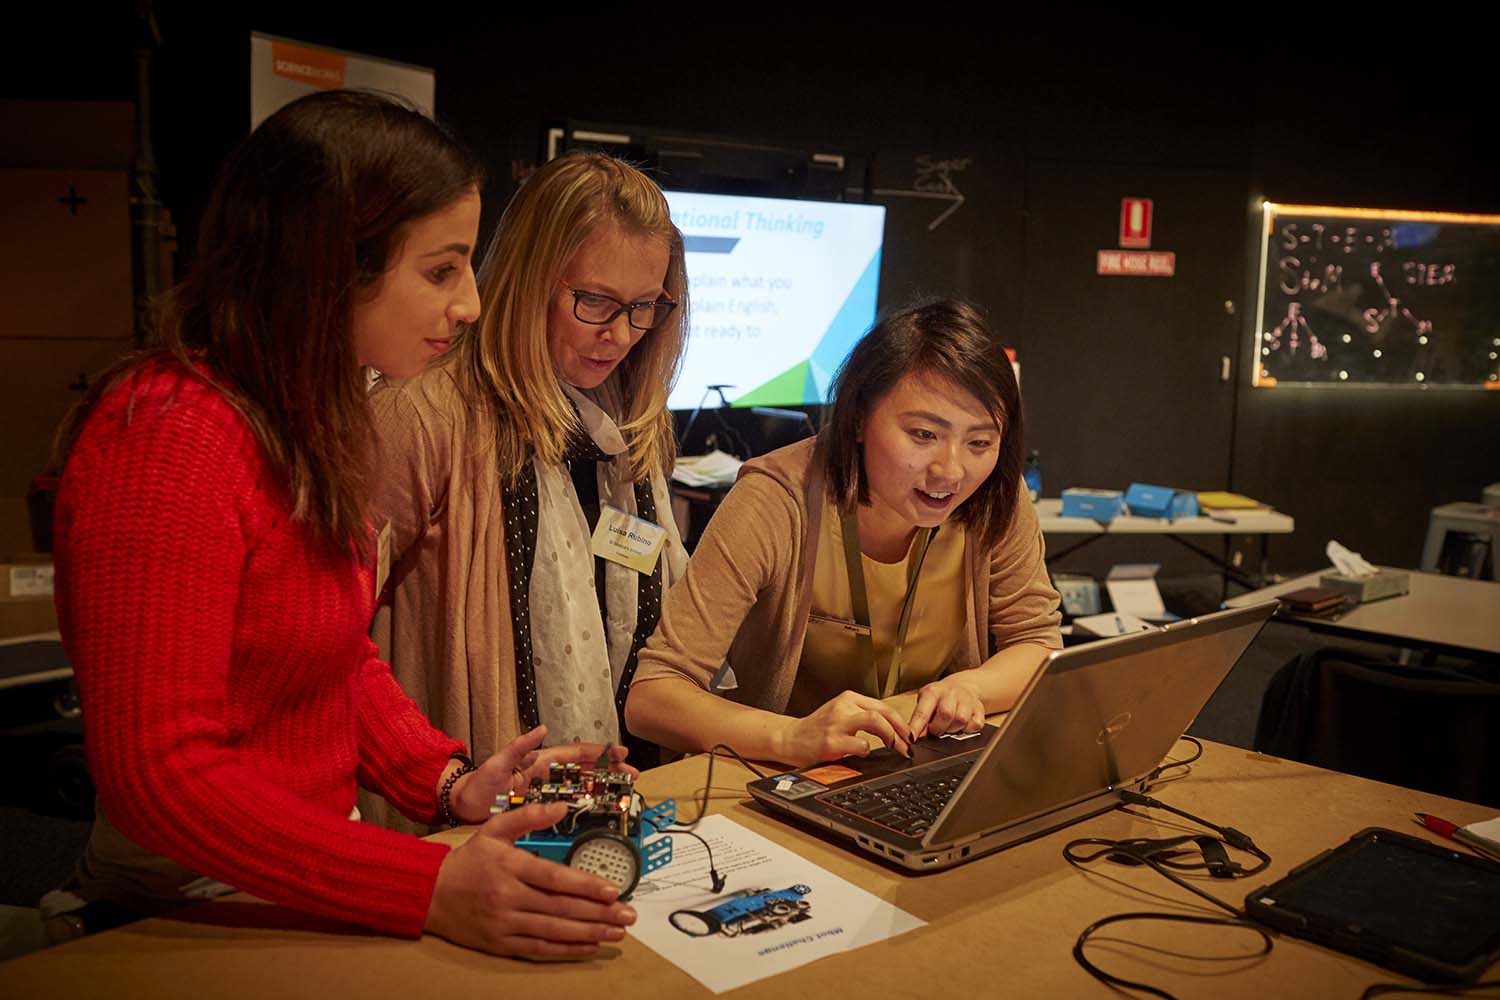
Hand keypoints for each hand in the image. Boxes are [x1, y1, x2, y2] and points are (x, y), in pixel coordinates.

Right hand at [425, 803, 636, 958]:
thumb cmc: (469, 860)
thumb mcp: (493, 829)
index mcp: (509, 866)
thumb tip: (561, 806)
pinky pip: (539, 949)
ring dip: (589, 933)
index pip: (553, 877)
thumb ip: (528, 816)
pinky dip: (566, 949)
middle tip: (628, 916)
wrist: (430, 894)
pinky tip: (589, 946)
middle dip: (598, 913)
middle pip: (560, 907)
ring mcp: (504, 924)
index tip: (613, 891)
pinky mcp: (501, 944)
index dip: (585, 886)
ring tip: (617, 933)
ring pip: (553, 930)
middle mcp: (508, 897)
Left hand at [451, 725, 634, 824]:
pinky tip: (599, 807)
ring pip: (580, 786)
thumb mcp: (497, 762)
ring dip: (602, 786)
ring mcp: (545, 791)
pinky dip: (585, 803)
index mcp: (539, 761)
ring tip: (622, 789)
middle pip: (585, 769)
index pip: (575, 753)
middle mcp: (546, 774)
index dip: (599, 752)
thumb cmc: (478, 783)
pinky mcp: (541, 807)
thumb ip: (518, 746)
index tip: (620, 752)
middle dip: (609, 769)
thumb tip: (541, 729)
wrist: (464, 806)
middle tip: (631, 773)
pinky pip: (568, 804)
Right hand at [777, 691, 910, 765]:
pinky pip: (860, 746)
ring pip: (875, 723)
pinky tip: (861, 755)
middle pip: (883, 714)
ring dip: (890, 737)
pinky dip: (867, 751)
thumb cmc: (817, 730)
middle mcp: (843, 707)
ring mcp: (837, 723)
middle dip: (901, 732)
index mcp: (848, 698)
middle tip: (907, 747)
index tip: (909, 737)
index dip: (901, 723)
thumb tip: (894, 731)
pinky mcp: (831, 741)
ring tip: (894, 749)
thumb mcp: (840, 714)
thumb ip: (862, 717)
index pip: (883, 707)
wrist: (789, 738)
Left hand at [908, 674, 985, 740]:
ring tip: (948, 726)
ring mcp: (967, 700)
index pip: (923, 711)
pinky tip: (962, 725)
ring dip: (953, 729)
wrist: (963, 686)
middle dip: (938, 728)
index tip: (911, 738)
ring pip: (961, 720)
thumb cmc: (940, 698)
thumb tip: (913, 736)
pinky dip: (967, 729)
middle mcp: (950, 693)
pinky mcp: (980, 709)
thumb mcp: (925, 703)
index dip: (916, 726)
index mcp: (933, 692)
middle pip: (946, 714)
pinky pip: (975, 725)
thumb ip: (920, 719)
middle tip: (935, 729)